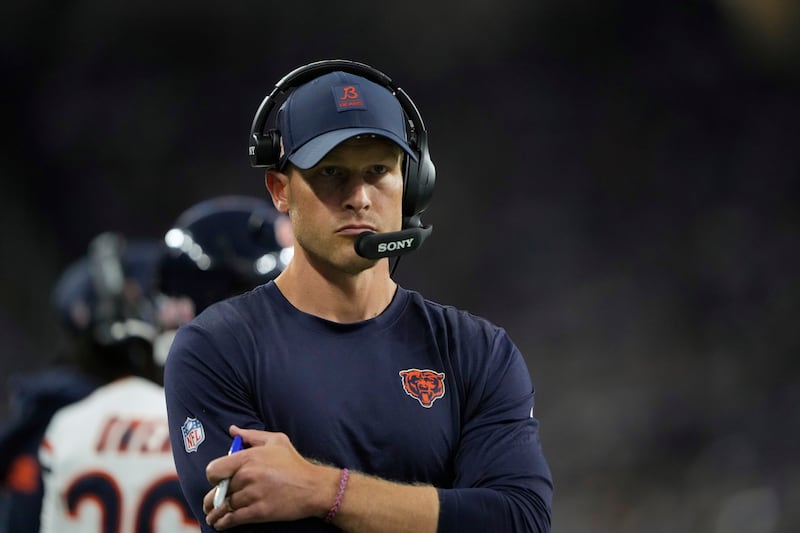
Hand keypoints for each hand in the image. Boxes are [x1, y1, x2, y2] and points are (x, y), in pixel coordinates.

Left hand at [203, 425, 338, 529]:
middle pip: (218, 491)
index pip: (214, 470)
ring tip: (212, 516)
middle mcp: (248, 476)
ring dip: (215, 513)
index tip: (218, 481)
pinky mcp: (258, 512)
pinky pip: (232, 519)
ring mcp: (252, 495)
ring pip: (223, 507)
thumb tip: (233, 430)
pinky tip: (220, 524)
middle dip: (214, 498)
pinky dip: (223, 523)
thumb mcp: (276, 441)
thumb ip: (251, 435)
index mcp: (249, 458)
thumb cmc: (294, 463)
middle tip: (211, 502)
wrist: (313, 487)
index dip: (213, 477)